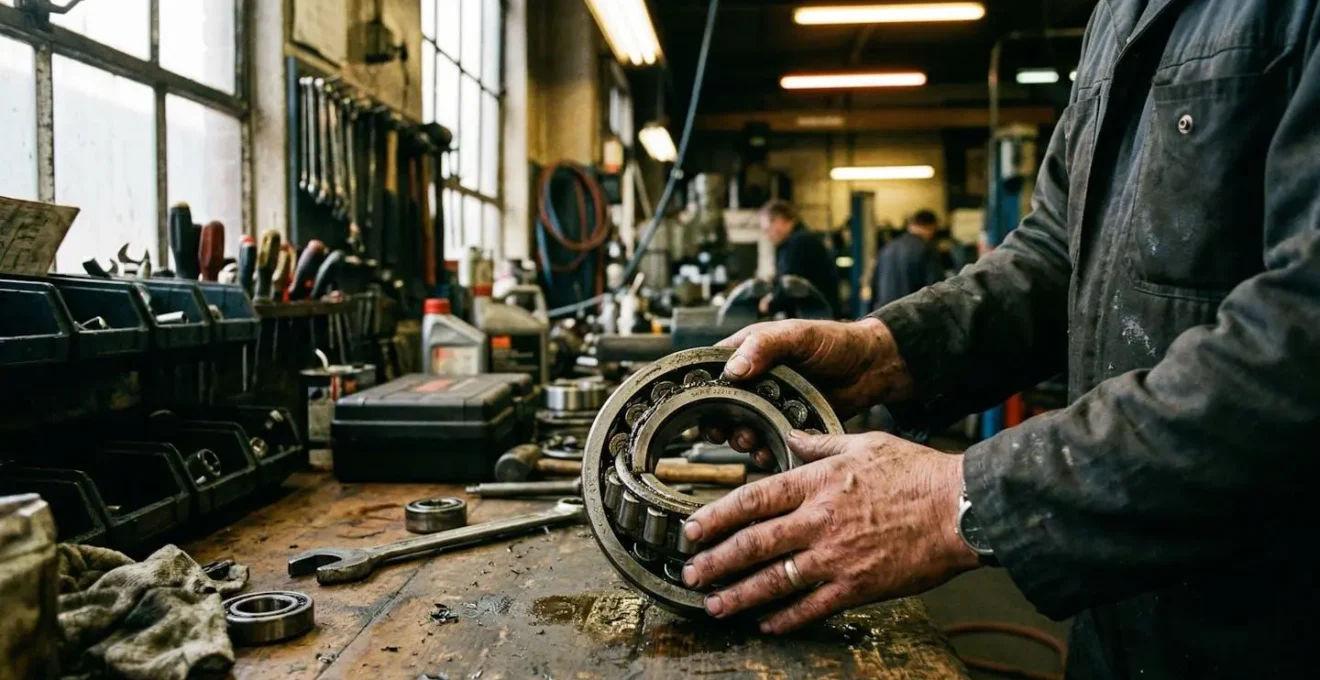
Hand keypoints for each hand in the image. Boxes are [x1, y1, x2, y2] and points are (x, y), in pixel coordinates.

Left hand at [680, 430, 979, 633]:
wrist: (960, 508)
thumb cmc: (918, 473)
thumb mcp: (863, 443)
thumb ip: (819, 442)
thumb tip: (790, 434)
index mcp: (817, 483)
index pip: (751, 500)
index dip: (715, 517)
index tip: (691, 529)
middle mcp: (819, 521)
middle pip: (753, 544)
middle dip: (715, 561)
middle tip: (690, 573)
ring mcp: (836, 557)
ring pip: (774, 580)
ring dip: (738, 594)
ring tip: (713, 604)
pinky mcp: (857, 587)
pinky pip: (812, 607)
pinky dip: (785, 618)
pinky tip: (766, 623)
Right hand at [703, 318, 912, 465]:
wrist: (872, 368)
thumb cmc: (836, 342)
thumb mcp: (798, 335)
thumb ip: (765, 345)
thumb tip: (733, 368)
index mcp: (750, 351)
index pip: (713, 369)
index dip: (701, 387)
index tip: (697, 404)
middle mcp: (755, 378)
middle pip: (721, 404)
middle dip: (718, 421)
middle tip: (722, 432)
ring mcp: (771, 402)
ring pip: (741, 426)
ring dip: (740, 438)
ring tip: (748, 441)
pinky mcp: (787, 423)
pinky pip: (767, 441)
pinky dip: (763, 451)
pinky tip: (766, 452)